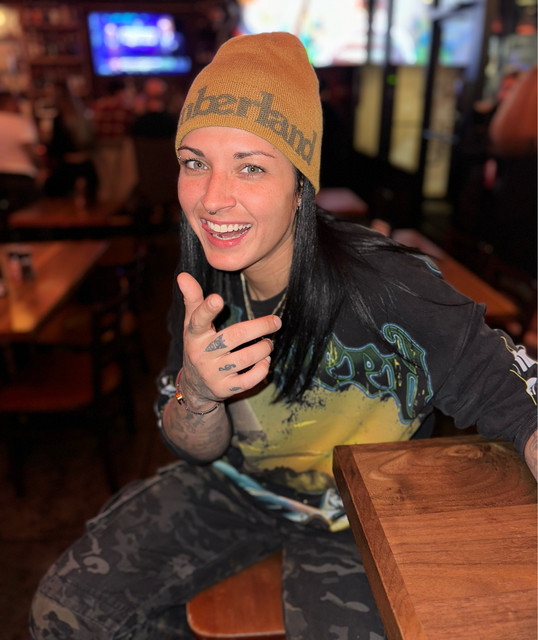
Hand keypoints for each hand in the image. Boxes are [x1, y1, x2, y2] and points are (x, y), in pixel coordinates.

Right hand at [177, 272, 280, 409]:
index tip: (217, 298)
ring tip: (268, 342)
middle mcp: (201, 355)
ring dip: (263, 348)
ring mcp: (212, 374)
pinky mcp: (224, 390)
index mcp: (194, 336)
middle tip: (276, 322)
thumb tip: (183, 275)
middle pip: (234, 337)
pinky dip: (262, 369)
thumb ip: (193, 300)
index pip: (198, 321)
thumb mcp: (192, 325)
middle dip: (259, 327)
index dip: (207, 310)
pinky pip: (249, 380)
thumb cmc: (198, 347)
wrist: (195, 387)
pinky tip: (265, 361)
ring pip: (246, 358)